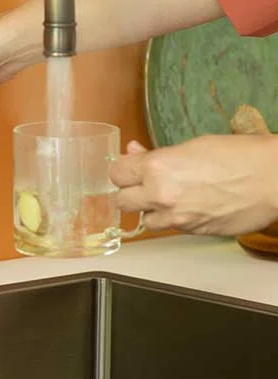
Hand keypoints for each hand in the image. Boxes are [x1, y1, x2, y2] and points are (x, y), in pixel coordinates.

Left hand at [110, 136, 277, 235]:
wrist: (272, 179)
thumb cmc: (236, 155)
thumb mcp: (189, 146)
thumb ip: (155, 155)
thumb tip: (132, 152)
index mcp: (156, 168)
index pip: (116, 174)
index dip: (122, 170)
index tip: (128, 168)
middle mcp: (160, 195)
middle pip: (121, 201)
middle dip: (130, 192)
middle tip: (143, 184)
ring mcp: (176, 218)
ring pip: (145, 219)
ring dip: (151, 209)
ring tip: (169, 196)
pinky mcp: (192, 232)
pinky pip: (170, 227)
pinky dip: (172, 219)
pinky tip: (187, 205)